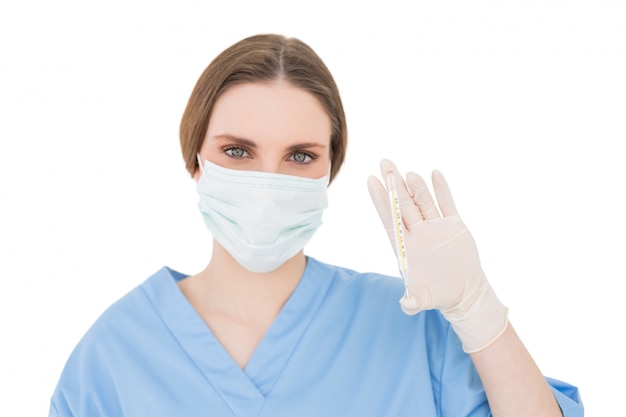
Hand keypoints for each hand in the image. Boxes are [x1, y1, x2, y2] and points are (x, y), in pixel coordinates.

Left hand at [367, 159, 507, 351]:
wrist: (462, 292)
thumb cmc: (437, 295)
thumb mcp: (423, 299)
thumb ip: (413, 302)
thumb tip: (405, 305)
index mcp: (405, 246)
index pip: (389, 218)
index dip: (380, 200)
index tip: (370, 181)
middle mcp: (418, 232)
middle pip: (403, 204)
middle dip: (394, 184)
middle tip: (385, 163)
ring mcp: (435, 227)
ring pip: (423, 202)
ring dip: (416, 187)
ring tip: (408, 172)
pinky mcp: (454, 226)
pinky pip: (447, 204)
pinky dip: (442, 190)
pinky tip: (435, 174)